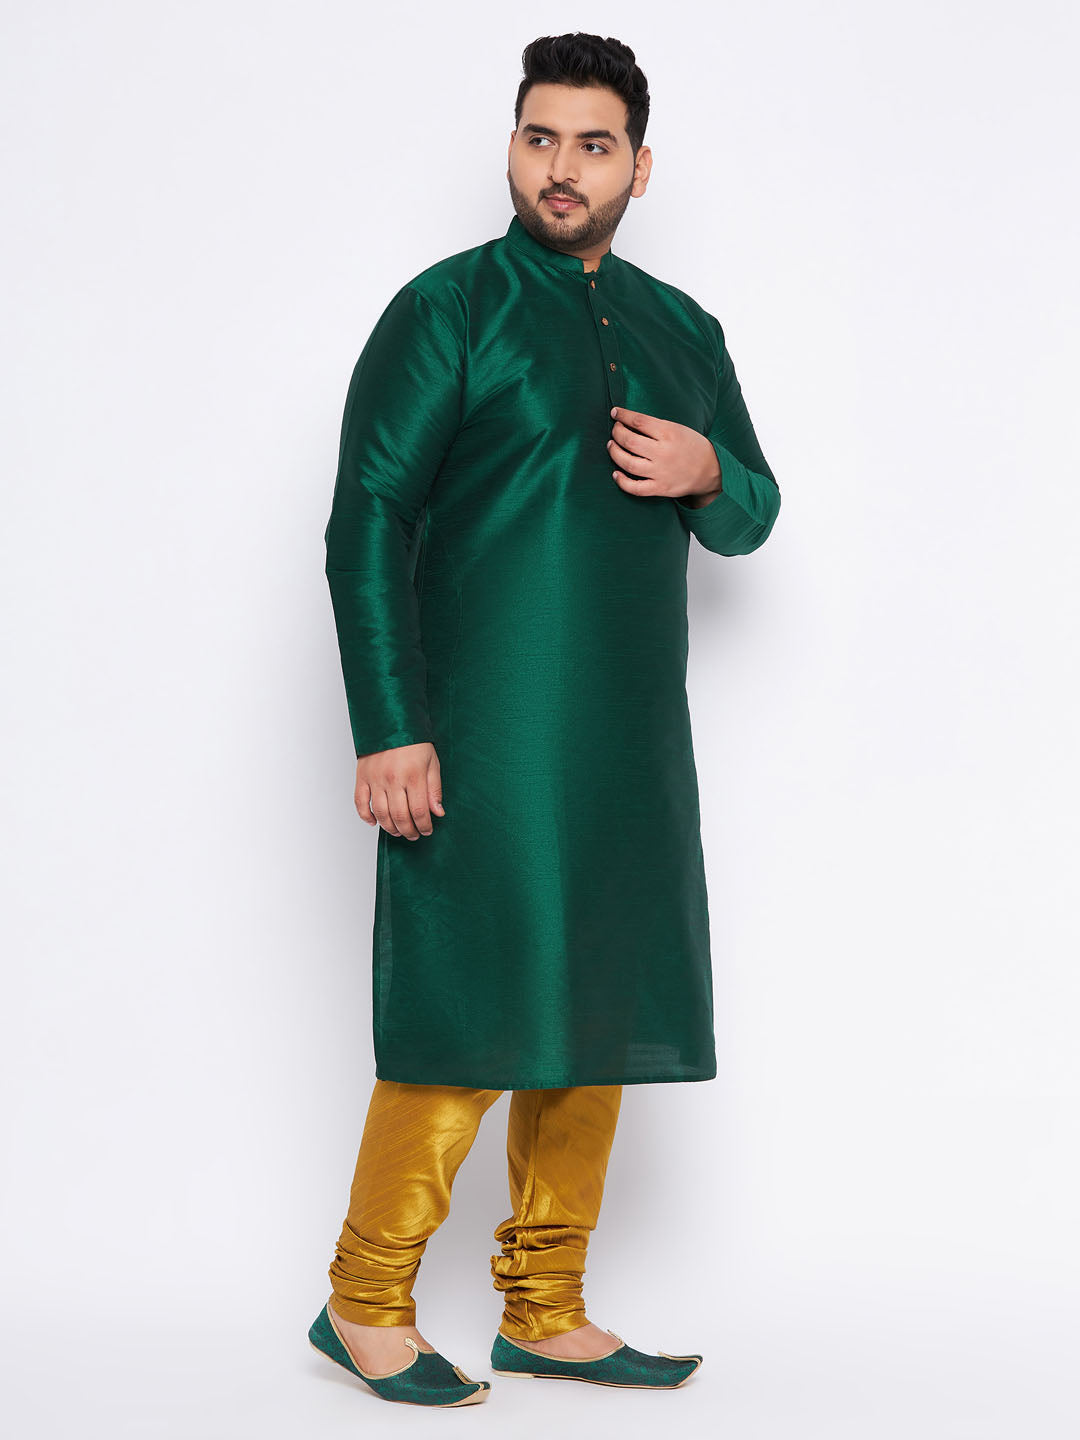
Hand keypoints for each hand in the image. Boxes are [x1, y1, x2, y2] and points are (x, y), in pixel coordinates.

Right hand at [355, 741, 443, 838]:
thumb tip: (438, 812)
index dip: (424, 825)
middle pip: (400, 816)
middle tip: (414, 835)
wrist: (391, 722)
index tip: (427, 830)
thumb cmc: (414, 741)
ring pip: (381, 813)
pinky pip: (360, 802)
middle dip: (409, 831)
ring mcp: (375, 779)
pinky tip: (374, 822)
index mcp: (412, 775)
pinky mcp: (362, 777)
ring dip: (390, 827)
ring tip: (398, 831)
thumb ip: (434, 789)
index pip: (419, 811)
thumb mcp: (432, 763)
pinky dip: (365, 816)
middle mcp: (392, 779)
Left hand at [608, 406, 722, 507]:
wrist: (711, 470)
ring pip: (628, 462)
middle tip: (615, 430)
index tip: (615, 413)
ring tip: (611, 446)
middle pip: (629, 441)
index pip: (638, 421)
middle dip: (617, 433)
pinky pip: (635, 487)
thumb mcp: (678, 429)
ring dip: (614, 453)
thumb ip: (656, 426)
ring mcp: (660, 472)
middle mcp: (663, 452)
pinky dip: (621, 481)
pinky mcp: (660, 488)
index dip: (622, 415)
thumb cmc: (692, 446)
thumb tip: (629, 421)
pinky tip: (616, 473)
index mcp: (669, 433)